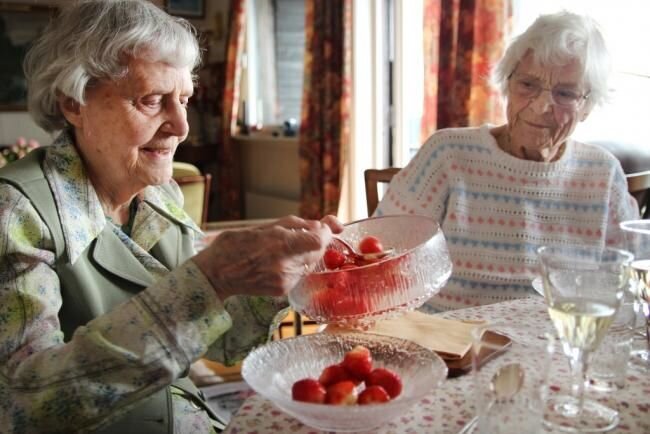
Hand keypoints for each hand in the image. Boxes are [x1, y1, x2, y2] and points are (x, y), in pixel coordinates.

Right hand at [193, 215, 342, 299]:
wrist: (216, 273)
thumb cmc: (236, 244)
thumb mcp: (265, 226)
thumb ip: (297, 225)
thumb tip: (323, 225)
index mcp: (280, 243)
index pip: (319, 240)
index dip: (325, 233)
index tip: (321, 228)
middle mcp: (285, 264)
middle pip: (318, 252)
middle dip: (314, 242)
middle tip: (298, 237)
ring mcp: (284, 280)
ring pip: (310, 263)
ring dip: (304, 255)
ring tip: (281, 251)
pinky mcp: (282, 291)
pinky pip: (300, 274)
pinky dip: (295, 266)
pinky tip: (277, 263)